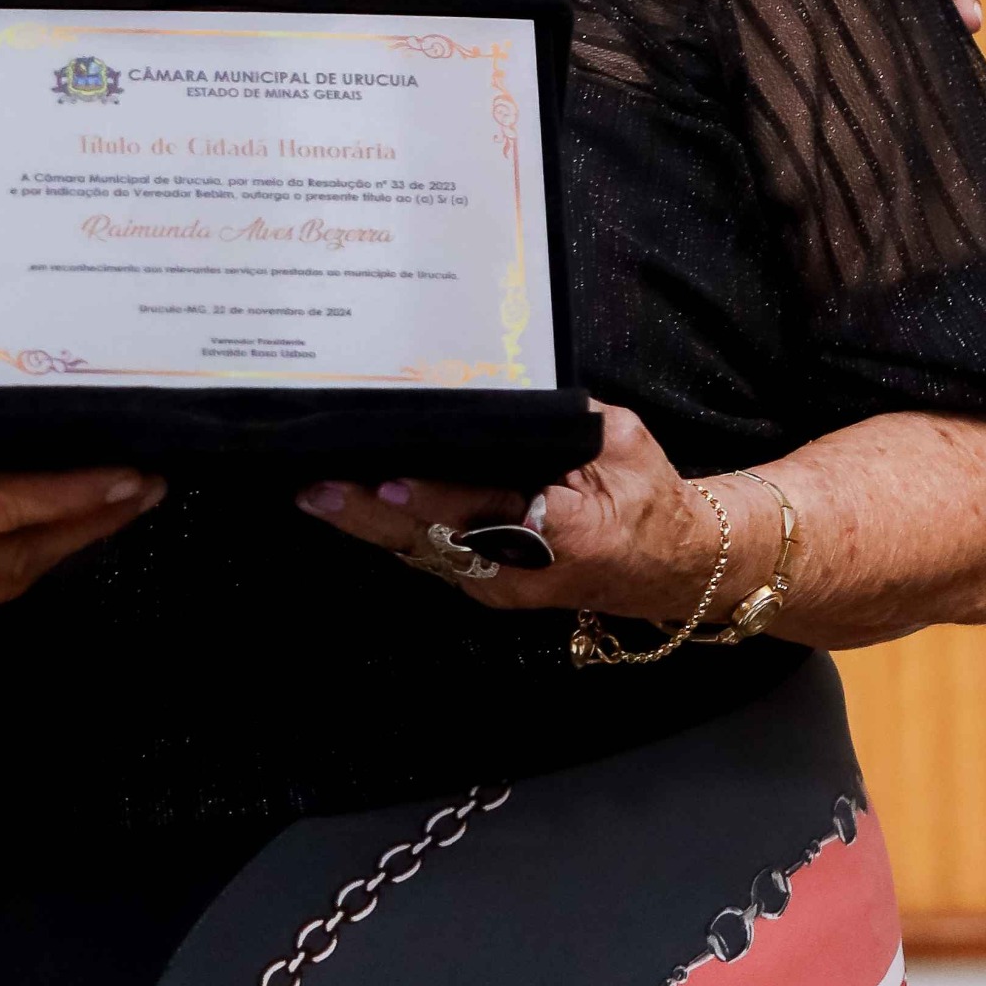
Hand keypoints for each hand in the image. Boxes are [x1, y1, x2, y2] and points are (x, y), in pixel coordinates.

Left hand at [298, 403, 773, 627]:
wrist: (671, 567)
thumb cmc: (649, 498)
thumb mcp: (625, 445)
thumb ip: (568, 423)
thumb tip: (508, 400)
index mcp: (566, 535)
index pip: (488, 512)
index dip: (436, 499)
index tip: (390, 480)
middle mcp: (522, 571)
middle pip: (438, 541)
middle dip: (373, 515)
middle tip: (317, 488)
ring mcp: (499, 585)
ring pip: (423, 554)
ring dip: (367, 525)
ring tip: (314, 493)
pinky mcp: (485, 584)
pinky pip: (429, 555)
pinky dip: (388, 531)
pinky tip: (348, 507)